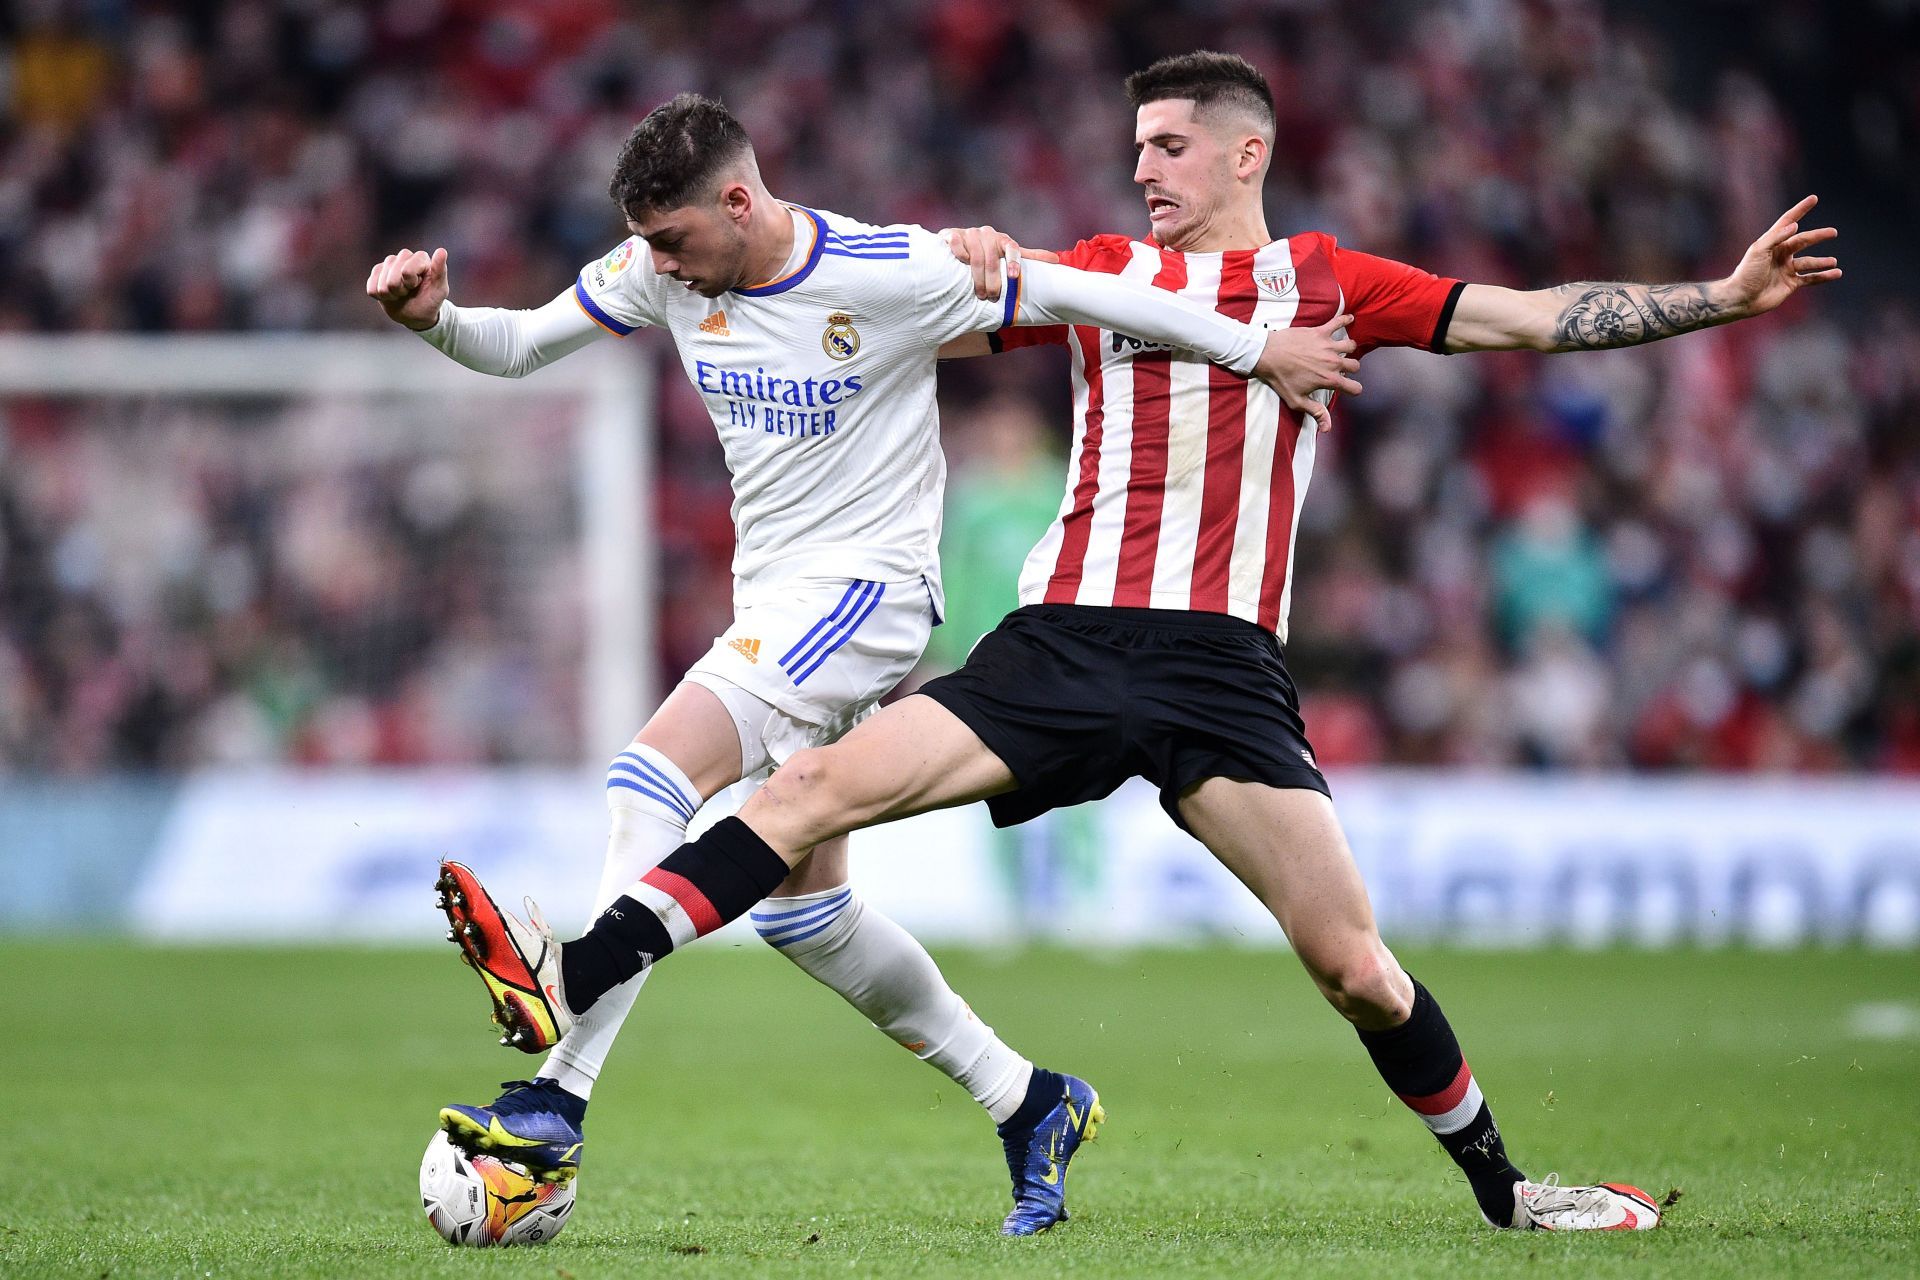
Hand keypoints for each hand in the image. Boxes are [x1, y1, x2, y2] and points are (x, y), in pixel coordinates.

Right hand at [367, 247, 449, 330]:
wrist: (418, 314)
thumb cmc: (431, 300)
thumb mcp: (439, 289)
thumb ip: (440, 271)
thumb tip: (441, 251)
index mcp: (420, 257)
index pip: (406, 271)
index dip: (410, 283)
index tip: (418, 285)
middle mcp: (404, 256)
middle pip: (392, 278)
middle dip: (401, 290)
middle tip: (410, 291)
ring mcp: (389, 263)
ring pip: (382, 284)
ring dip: (391, 294)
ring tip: (401, 293)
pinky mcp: (377, 272)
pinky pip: (371, 288)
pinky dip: (381, 296)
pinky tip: (390, 294)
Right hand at [940, 225, 1059, 300]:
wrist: (961, 242)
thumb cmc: (989, 253)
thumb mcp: (1009, 256)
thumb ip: (1029, 258)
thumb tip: (1056, 261)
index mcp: (1003, 240)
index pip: (1012, 248)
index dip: (1014, 262)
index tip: (1014, 277)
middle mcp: (988, 234)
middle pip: (992, 257)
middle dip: (992, 280)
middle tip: (992, 297)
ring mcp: (970, 233)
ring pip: (975, 253)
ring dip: (977, 275)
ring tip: (979, 293)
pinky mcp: (952, 234)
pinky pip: (956, 242)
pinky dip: (959, 253)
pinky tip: (960, 263)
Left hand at [1251, 313, 1361, 431]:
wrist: (1267, 354)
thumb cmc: (1280, 378)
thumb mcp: (1296, 401)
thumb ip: (1315, 413)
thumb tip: (1327, 429)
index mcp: (1329, 380)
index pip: (1354, 388)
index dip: (1354, 390)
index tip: (1349, 389)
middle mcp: (1332, 362)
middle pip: (1355, 366)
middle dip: (1351, 369)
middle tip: (1342, 369)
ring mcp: (1328, 346)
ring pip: (1350, 345)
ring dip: (1348, 349)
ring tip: (1341, 350)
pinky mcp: (1320, 332)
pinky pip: (1338, 322)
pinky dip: (1345, 319)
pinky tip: (1349, 318)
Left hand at [1719, 195, 1840, 318]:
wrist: (1741, 299)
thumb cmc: (1746, 273)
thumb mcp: (1758, 251)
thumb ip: (1776, 237)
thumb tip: (1795, 225)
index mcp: (1772, 243)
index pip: (1788, 222)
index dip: (1800, 210)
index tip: (1813, 198)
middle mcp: (1781, 254)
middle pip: (1803, 241)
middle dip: (1818, 236)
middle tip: (1833, 232)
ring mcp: (1786, 269)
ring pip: (1809, 262)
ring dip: (1822, 262)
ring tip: (1833, 261)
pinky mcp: (1790, 284)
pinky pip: (1810, 278)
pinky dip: (1823, 276)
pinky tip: (1836, 273)